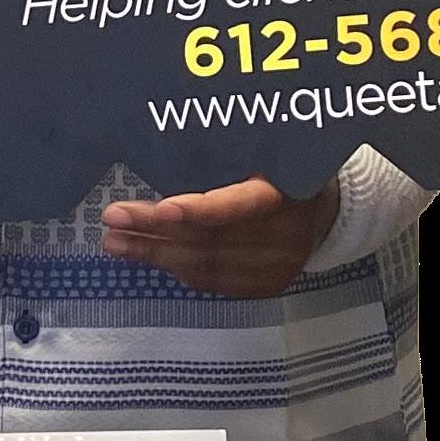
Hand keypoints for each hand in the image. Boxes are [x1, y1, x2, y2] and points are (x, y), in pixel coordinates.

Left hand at [100, 176, 340, 296]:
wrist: (327, 208)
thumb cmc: (281, 169)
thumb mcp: (264, 154)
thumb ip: (224, 162)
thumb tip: (163, 161)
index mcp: (287, 192)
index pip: (241, 206)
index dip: (201, 210)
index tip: (162, 208)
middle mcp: (285, 235)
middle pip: (211, 240)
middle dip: (156, 231)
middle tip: (113, 220)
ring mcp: (278, 266)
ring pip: (207, 266)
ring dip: (156, 254)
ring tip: (116, 242)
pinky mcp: (268, 286)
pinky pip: (214, 282)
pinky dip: (178, 269)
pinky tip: (150, 257)